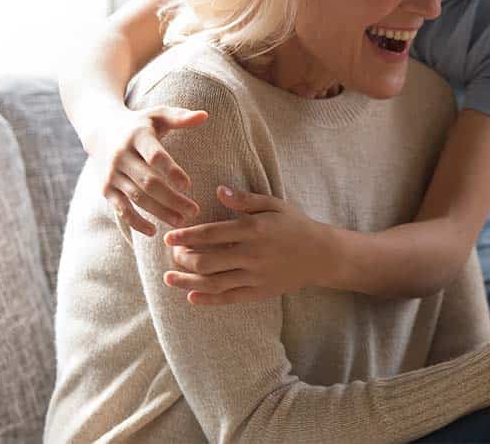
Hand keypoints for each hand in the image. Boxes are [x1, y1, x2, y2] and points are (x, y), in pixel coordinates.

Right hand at [86, 105, 207, 235]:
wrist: (101, 130)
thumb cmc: (140, 124)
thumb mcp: (158, 115)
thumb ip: (180, 117)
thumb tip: (205, 115)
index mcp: (137, 136)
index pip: (155, 156)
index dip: (171, 171)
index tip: (189, 186)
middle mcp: (121, 156)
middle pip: (148, 182)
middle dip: (171, 199)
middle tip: (194, 211)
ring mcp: (112, 174)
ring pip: (137, 198)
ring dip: (159, 212)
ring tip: (181, 221)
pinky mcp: (106, 188)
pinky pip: (121, 209)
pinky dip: (135, 222)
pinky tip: (153, 231)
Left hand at [161, 186, 329, 304]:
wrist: (322, 254)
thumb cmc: (295, 225)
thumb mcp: (274, 205)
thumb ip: (245, 200)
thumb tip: (218, 190)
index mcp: (253, 229)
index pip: (211, 234)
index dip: (186, 236)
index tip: (168, 236)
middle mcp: (251, 254)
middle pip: (206, 261)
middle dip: (183, 258)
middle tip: (173, 254)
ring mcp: (255, 276)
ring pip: (213, 283)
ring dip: (187, 282)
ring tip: (169, 279)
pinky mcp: (260, 292)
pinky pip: (229, 298)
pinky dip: (208, 300)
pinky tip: (191, 298)